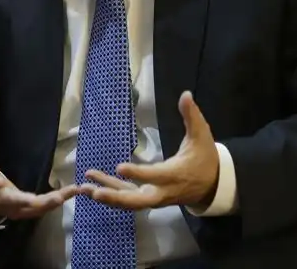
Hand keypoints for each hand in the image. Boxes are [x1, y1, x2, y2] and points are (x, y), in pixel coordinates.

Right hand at [0, 103, 78, 220]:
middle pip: (10, 201)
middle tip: (44, 198)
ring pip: (27, 208)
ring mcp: (8, 205)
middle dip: (27, 200)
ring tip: (68, 193)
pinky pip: (36, 209)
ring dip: (48, 203)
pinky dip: (52, 204)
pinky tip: (69, 194)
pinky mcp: (19, 209)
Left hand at [78, 91, 219, 209]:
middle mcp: (162, 190)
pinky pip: (127, 197)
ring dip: (107, 195)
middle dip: (117, 197)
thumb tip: (185, 94)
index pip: (155, 176)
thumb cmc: (204, 158)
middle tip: (96, 193)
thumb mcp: (202, 135)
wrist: (212, 185)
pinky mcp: (148, 197)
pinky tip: (92, 186)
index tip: (120, 167)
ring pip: (129, 202)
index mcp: (174, 174)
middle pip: (139, 200)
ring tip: (84, 187)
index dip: (138, 173)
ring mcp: (154, 197)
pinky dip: (110, 193)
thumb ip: (192, 116)